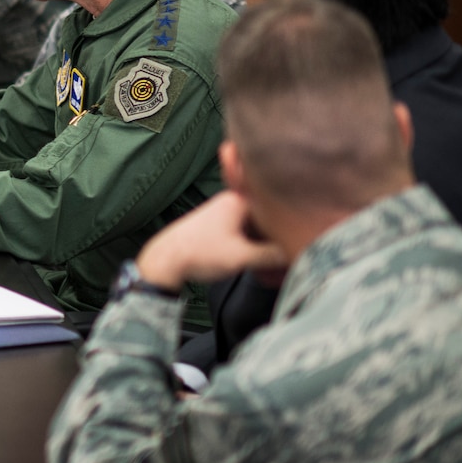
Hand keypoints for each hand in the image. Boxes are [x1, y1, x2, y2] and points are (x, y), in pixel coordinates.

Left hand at [134, 191, 286, 291]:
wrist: (165, 261)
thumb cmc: (199, 254)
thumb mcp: (243, 257)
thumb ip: (273, 255)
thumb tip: (296, 253)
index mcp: (238, 200)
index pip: (276, 209)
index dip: (287, 228)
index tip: (297, 243)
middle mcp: (231, 202)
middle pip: (266, 218)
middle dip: (276, 237)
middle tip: (286, 256)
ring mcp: (223, 213)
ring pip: (255, 227)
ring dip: (264, 243)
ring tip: (273, 261)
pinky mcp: (217, 226)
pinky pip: (244, 232)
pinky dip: (252, 244)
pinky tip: (257, 260)